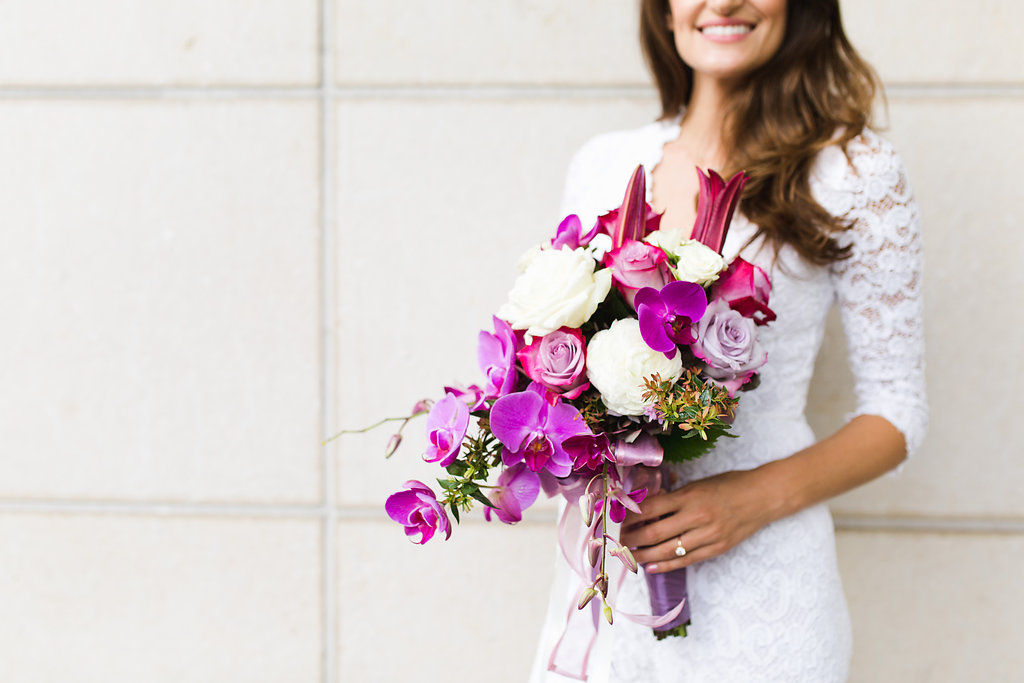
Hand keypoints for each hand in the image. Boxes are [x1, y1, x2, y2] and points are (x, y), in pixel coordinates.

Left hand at [619, 468, 774, 573]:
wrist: (763, 496)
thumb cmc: (729, 485)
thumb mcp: (698, 483)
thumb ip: (675, 496)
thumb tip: (648, 506)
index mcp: (690, 496)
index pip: (651, 508)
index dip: (631, 516)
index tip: (620, 519)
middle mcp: (697, 517)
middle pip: (654, 533)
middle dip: (632, 539)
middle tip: (620, 541)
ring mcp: (708, 536)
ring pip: (667, 551)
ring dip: (644, 555)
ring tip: (630, 556)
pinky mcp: (717, 549)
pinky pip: (686, 560)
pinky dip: (666, 565)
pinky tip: (651, 567)